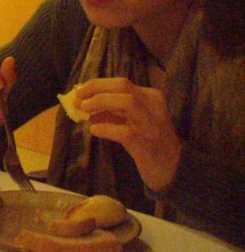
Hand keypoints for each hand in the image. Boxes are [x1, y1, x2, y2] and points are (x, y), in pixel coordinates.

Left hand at [75, 77, 180, 192]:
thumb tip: (83, 104)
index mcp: (150, 97)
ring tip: (85, 110)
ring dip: (101, 102)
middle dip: (96, 89)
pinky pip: (124, 132)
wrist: (173, 168)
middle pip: (123, 86)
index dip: (96, 85)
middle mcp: (153, 106)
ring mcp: (152, 124)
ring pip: (128, 102)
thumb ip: (112, 112)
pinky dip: (106, 128)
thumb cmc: (147, 142)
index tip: (79, 92)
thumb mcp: (131, 121)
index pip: (120, 83)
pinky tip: (95, 130)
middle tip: (78, 99)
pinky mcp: (147, 143)